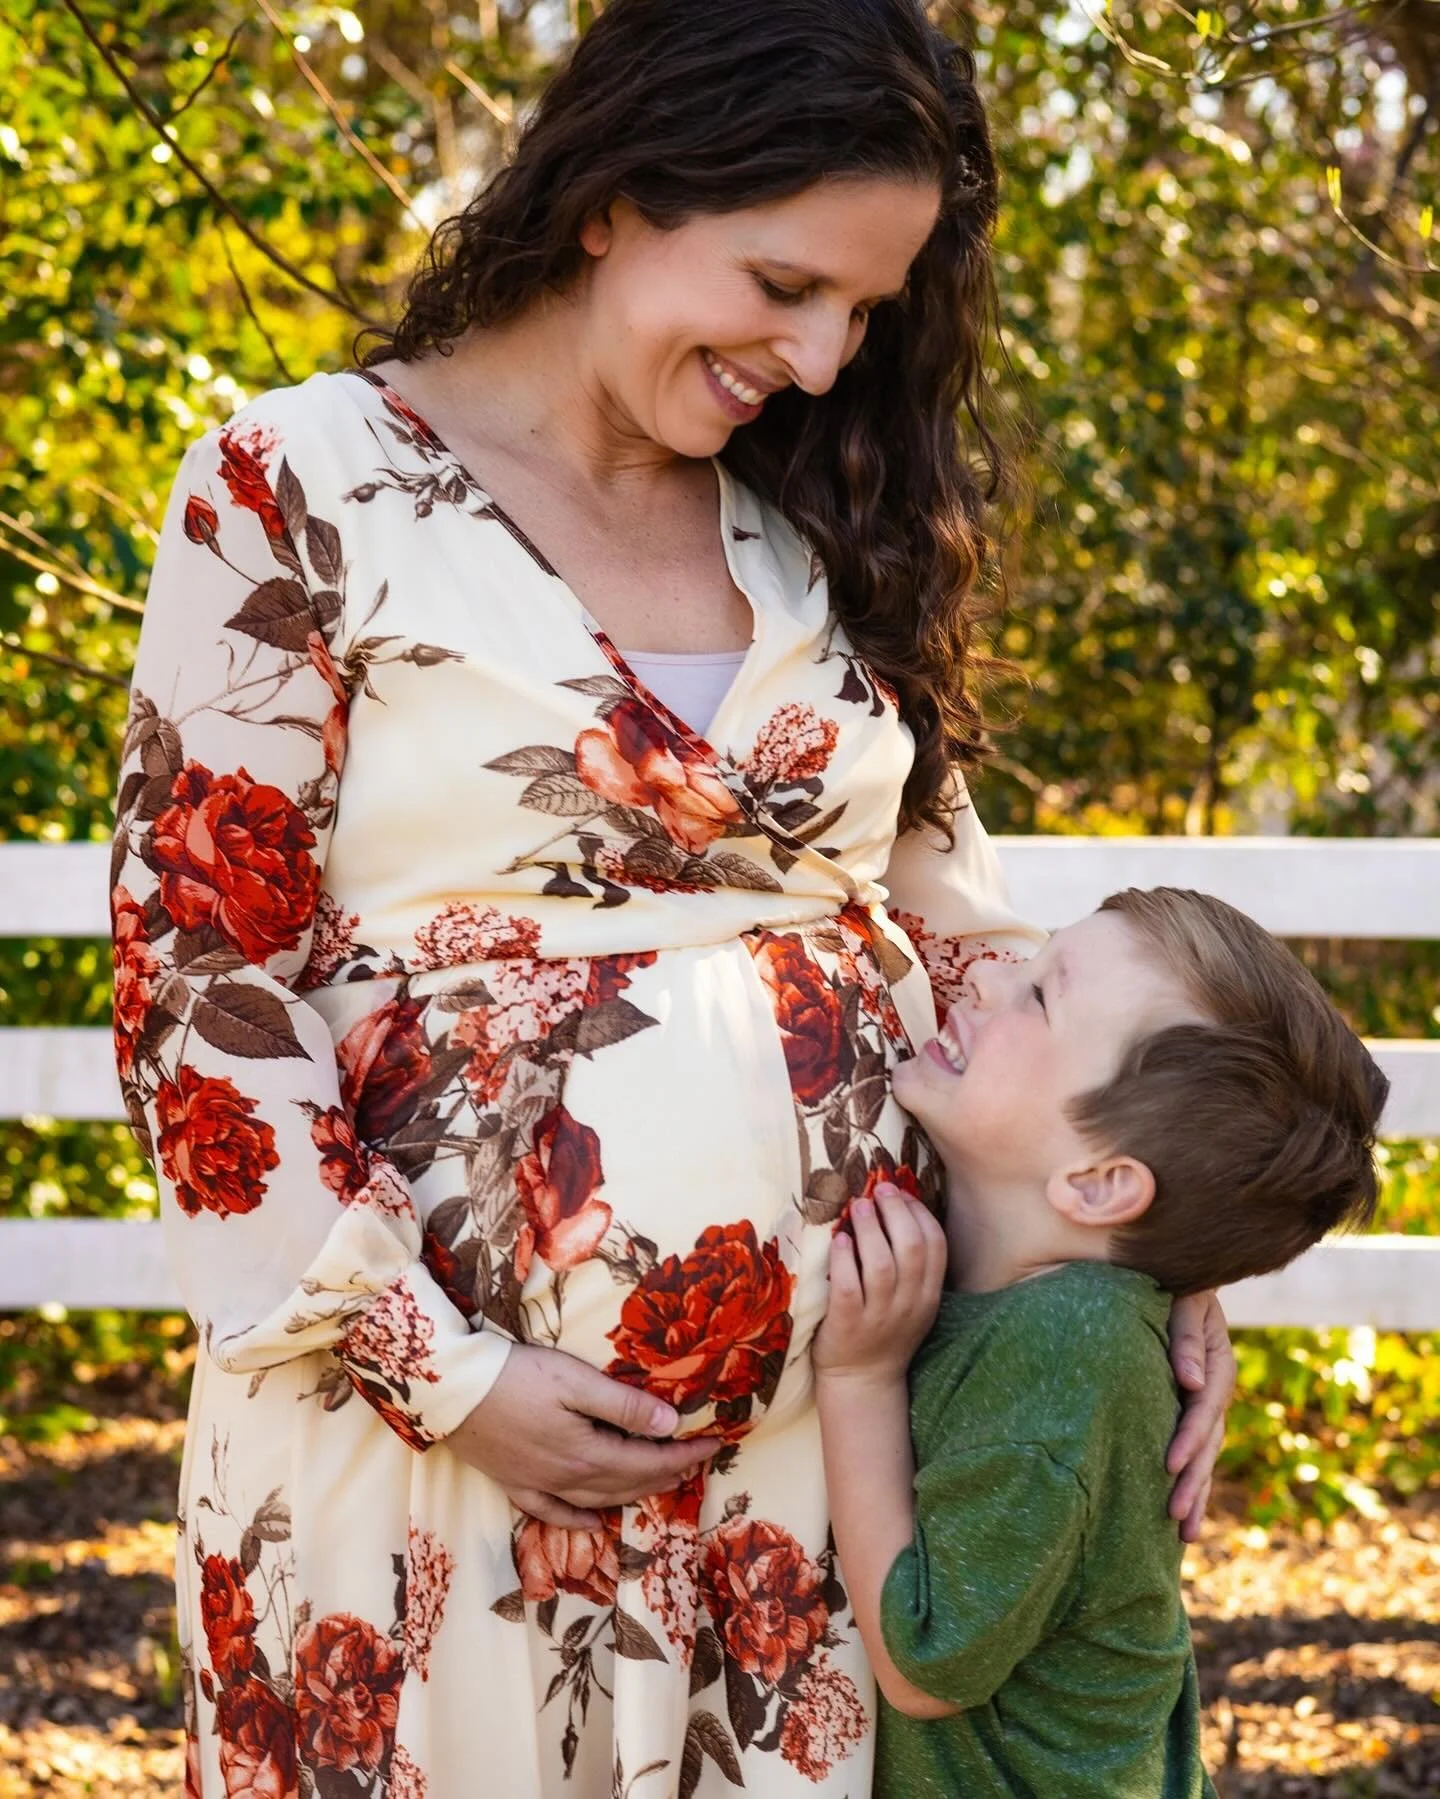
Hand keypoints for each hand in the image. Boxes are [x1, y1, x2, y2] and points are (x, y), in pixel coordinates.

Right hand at [444, 1342, 719, 1528]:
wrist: (451, 1391)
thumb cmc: (516, 1377)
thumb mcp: (576, 1382)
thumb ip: (624, 1406)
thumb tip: (672, 1424)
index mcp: (587, 1454)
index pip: (650, 1461)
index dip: (685, 1455)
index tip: (715, 1443)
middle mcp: (567, 1479)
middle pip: (628, 1484)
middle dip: (667, 1475)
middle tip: (696, 1462)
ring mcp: (538, 1485)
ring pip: (598, 1500)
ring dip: (634, 1494)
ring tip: (661, 1485)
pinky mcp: (513, 1482)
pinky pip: (553, 1512)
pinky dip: (579, 1519)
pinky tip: (594, 1521)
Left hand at [813, 1186, 947, 1385]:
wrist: (863, 1382)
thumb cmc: (886, 1332)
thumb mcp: (913, 1303)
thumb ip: (912, 1266)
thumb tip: (898, 1209)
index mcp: (928, 1296)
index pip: (935, 1245)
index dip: (919, 1212)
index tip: (902, 1192)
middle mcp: (908, 1304)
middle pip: (911, 1248)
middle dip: (896, 1211)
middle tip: (879, 1189)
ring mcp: (878, 1316)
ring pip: (881, 1265)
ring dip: (869, 1229)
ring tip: (858, 1206)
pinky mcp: (847, 1325)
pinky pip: (848, 1287)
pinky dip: (844, 1259)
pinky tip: (838, 1240)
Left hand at [1165, 1288, 1235, 1541]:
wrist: (1182, 1281)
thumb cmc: (1178, 1288)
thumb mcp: (1185, 1302)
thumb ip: (1185, 1339)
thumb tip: (1191, 1382)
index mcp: (1217, 1365)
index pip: (1202, 1409)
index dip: (1188, 1438)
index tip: (1170, 1465)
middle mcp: (1216, 1391)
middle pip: (1208, 1443)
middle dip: (1194, 1481)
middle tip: (1176, 1516)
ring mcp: (1208, 1405)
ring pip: (1207, 1456)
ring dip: (1197, 1493)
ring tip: (1184, 1532)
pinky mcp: (1193, 1413)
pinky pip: (1197, 1453)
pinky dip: (1193, 1483)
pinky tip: (1184, 1516)